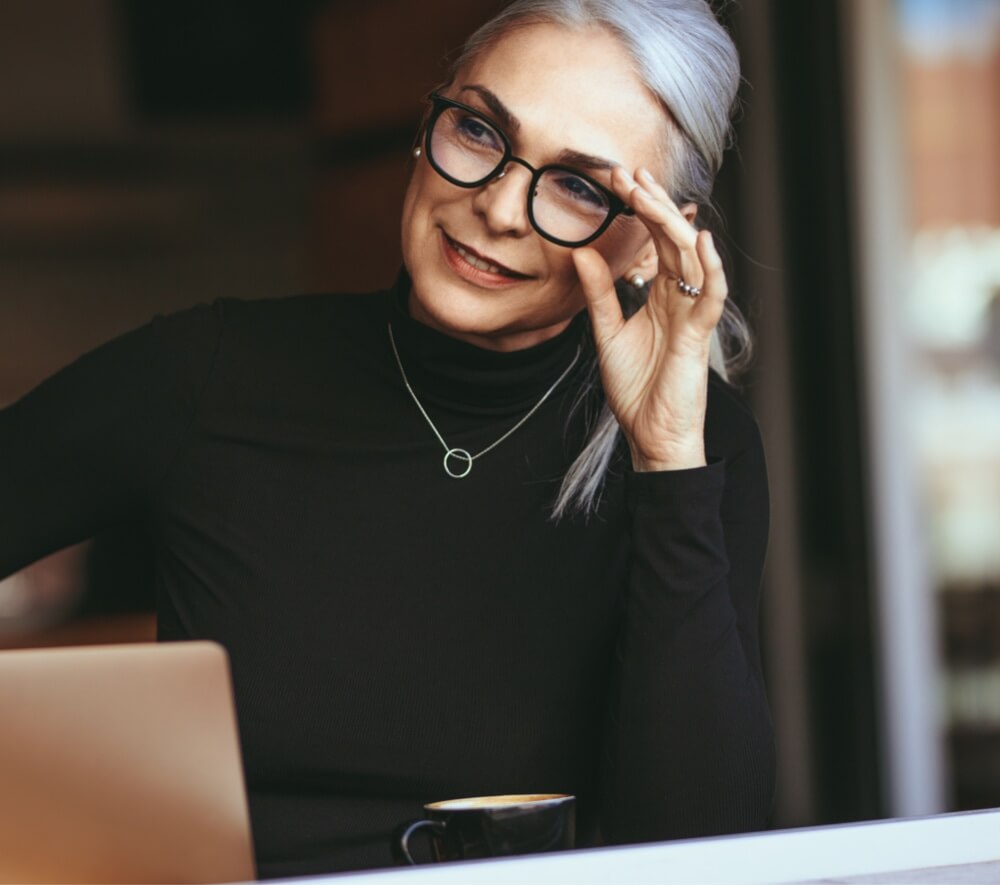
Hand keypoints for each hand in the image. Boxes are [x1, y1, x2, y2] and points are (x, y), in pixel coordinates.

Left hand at [571, 167, 727, 471]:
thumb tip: (580, 251)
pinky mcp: (699, 335)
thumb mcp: (607, 332)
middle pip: (672, 240)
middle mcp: (680, 298)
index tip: (618, 179)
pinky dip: (709, 268)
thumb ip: (598, 293)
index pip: (653, 242)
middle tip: (630, 172)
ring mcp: (692, 314)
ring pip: (689, 258)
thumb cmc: (636, 387)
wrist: (651, 433)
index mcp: (660, 295)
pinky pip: (710, 295)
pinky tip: (699, 239)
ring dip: (671, 224)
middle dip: (653, 205)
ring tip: (650, 194)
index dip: (640, 210)